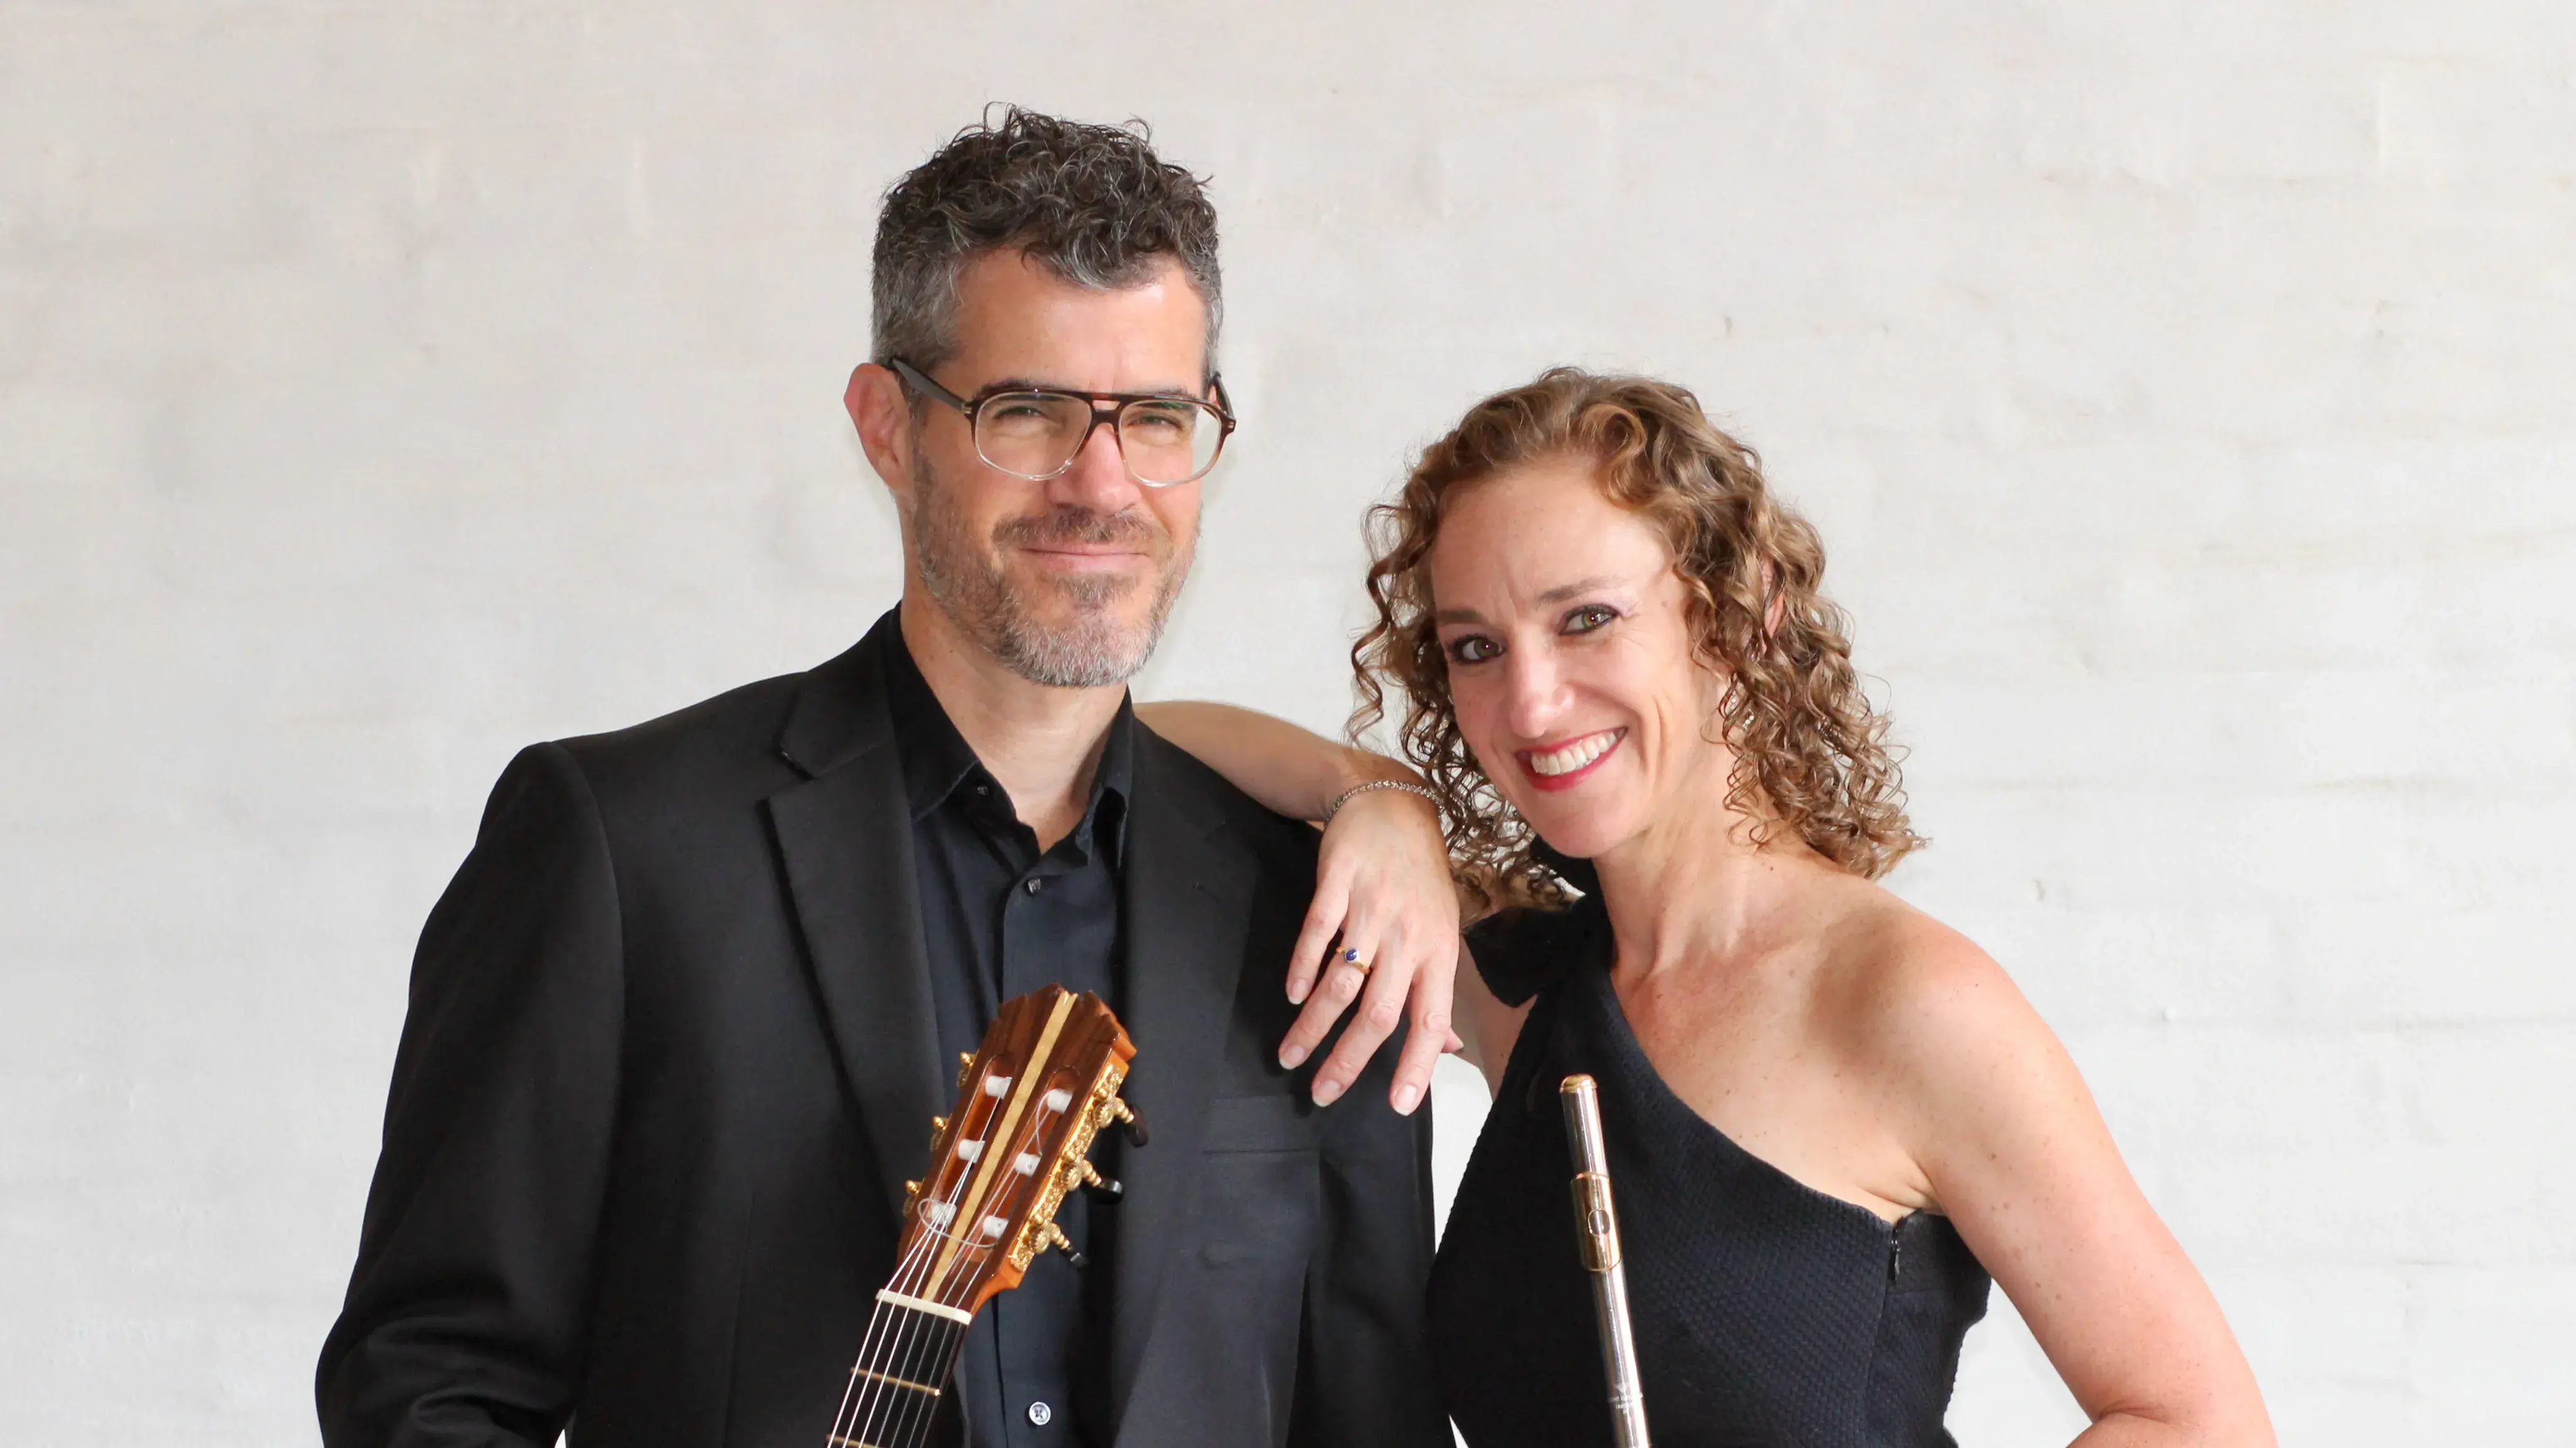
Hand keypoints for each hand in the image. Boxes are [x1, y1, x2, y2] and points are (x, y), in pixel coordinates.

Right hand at [1276, 787, 1462, 1114]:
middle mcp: (1409, 934)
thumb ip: (1436, 990)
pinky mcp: (1338, 882)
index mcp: (1439, 951)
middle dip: (1349, 1059)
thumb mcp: (1440, 931)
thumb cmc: (1419, 878)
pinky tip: (1293, 995)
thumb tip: (1446, 1048)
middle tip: (1322, 1092)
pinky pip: (1317, 933)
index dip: (1417, 1064)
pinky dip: (1302, 968)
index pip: (1430, 1019)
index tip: (1398, 1105)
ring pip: (1343, 982)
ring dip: (1314, 1026)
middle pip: (1380, 1011)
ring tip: (1291, 1055)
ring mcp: (1372, 907)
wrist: (1391, 806)